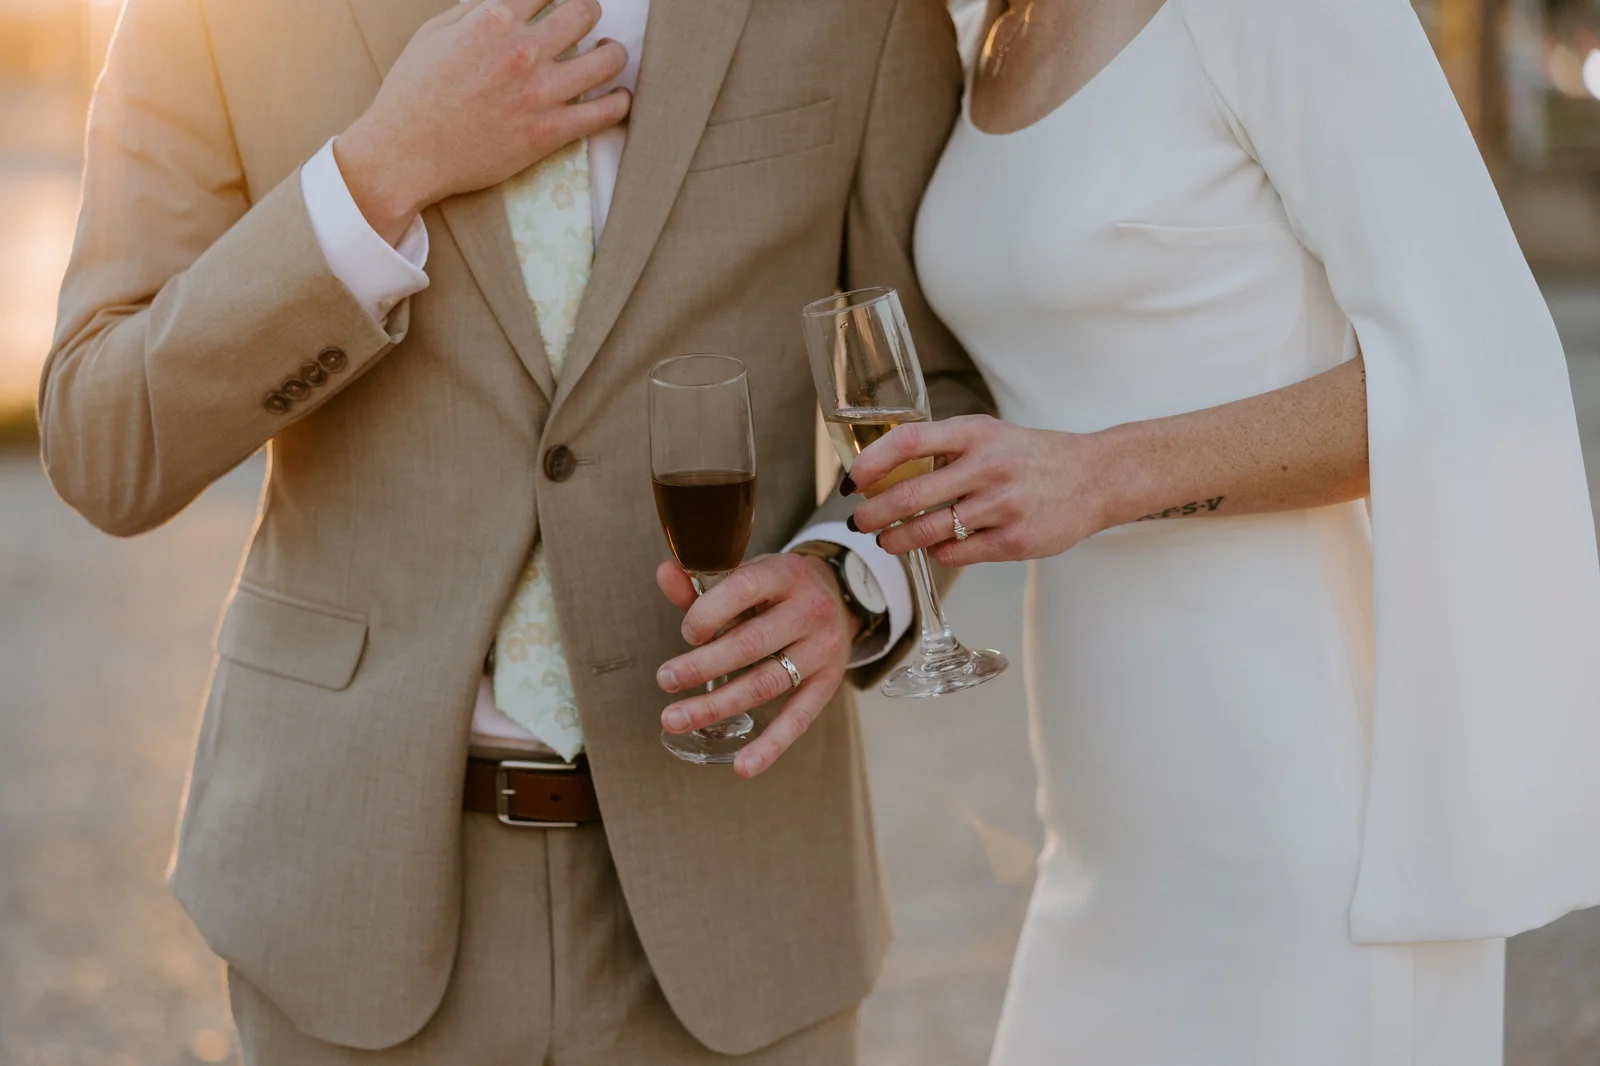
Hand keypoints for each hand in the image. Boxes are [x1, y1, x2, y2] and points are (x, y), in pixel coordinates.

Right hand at [334, 0, 631, 242]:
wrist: (406, 153)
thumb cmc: (412, 94)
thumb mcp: (434, 34)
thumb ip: (474, 11)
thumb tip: (502, 1)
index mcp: (493, 19)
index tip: (556, 0)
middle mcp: (522, 50)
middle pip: (586, 12)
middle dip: (588, 11)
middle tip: (585, 20)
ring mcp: (540, 92)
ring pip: (608, 59)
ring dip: (613, 53)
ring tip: (608, 55)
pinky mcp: (550, 132)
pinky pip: (607, 112)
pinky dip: (620, 102)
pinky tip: (619, 97)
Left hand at [655, 553, 860, 778]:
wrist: (838, 596)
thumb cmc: (778, 589)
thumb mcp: (748, 575)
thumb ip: (703, 582)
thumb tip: (666, 574)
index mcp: (786, 573)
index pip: (744, 589)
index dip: (708, 613)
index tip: (687, 633)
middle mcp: (810, 609)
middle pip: (751, 644)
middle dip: (702, 666)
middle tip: (664, 680)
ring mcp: (823, 649)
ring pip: (766, 683)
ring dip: (717, 705)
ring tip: (675, 719)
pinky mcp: (828, 682)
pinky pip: (799, 718)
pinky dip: (771, 745)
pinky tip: (744, 766)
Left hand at [848, 414, 1111, 566]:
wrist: (1095, 477)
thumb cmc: (1031, 457)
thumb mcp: (989, 435)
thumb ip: (944, 449)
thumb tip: (886, 475)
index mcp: (975, 433)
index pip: (909, 441)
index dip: (872, 462)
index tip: (853, 481)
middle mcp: (988, 466)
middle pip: (911, 494)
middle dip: (875, 514)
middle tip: (860, 522)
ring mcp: (1003, 506)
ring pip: (930, 530)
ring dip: (899, 540)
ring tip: (888, 542)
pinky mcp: (1015, 541)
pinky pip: (957, 553)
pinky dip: (939, 553)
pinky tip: (937, 547)